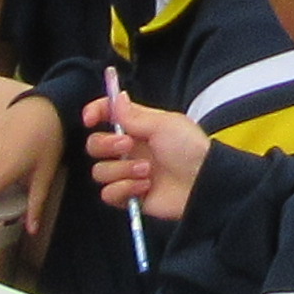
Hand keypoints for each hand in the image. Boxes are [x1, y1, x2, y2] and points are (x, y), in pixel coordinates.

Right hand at [91, 93, 211, 220]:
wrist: (202, 183)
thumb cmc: (189, 148)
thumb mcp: (164, 124)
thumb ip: (134, 114)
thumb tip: (117, 97)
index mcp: (137, 126)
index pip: (107, 114)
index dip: (95, 113)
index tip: (90, 119)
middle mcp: (129, 149)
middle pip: (94, 144)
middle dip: (106, 144)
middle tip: (128, 145)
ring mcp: (128, 173)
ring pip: (99, 171)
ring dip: (121, 170)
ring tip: (147, 171)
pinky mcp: (130, 195)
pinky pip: (108, 194)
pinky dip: (125, 189)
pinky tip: (145, 187)